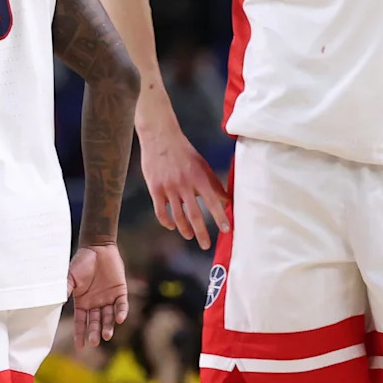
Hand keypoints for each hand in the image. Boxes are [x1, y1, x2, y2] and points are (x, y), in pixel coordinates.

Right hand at [66, 243, 128, 348]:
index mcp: (83, 302)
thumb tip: (57, 302)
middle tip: (94, 341)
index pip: (81, 322)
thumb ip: (66, 289)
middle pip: (95, 322)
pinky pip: (121, 305)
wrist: (98, 248)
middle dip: (94, 332)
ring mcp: (108, 298)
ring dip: (108, 326)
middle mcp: (96, 303)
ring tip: (106, 335)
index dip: (80, 333)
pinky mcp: (120, 291)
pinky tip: (119, 319)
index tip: (80, 346)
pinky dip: (121, 312)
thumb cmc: (82, 262)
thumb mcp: (70, 277)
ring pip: (108, 317)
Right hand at [138, 120, 227, 248]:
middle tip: (206, 245)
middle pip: (195, 215)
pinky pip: (161, 211)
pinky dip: (167, 222)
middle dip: (202, 233)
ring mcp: (168, 188)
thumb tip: (228, 200)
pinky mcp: (155, 189)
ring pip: (177, 216)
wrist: (160, 137)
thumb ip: (214, 184)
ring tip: (189, 236)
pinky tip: (172, 226)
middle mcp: (184, 184)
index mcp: (199, 177)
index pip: (213, 202)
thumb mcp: (202, 165)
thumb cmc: (184, 152)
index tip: (226, 230)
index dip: (220, 217)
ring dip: (185, 230)